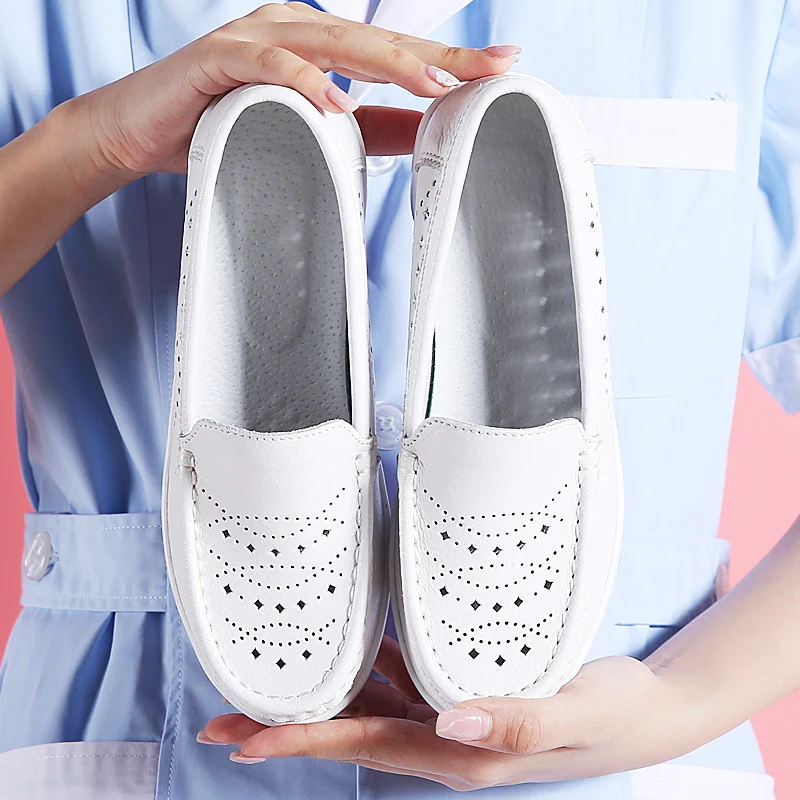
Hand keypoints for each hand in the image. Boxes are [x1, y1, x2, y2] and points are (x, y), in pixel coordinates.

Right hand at [69, 2, 518, 177]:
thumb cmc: (224, 122)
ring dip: (386, 61)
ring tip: (433, 82)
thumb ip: (366, 127)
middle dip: (436, 53)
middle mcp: (295, 28)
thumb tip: (423, 131)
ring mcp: (258, 36)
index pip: (394, 50)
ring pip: (333, 42)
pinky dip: (302, 80)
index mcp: (319, 42)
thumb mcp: (312, 127)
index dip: (447, 56)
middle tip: (488, 66)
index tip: (501, 65)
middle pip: (377, 40)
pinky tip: (335, 100)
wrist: (143, 130)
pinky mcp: (221, 57)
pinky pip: (268, 64)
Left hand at [200, 638, 704, 788]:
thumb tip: (452, 720)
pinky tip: (344, 648)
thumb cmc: (616, 715)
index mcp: (462, 753)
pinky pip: (400, 681)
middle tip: (225, 714)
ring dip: (318, 699)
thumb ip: (520, 720)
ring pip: (369, 707)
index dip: (304, 738)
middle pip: (351, 731)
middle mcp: (447, 739)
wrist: (646, 712)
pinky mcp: (463, 692)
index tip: (246, 738)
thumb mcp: (579, 716)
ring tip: (265, 684)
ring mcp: (452, 718)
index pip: (367, 742)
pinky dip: (365, 668)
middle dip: (288, 724)